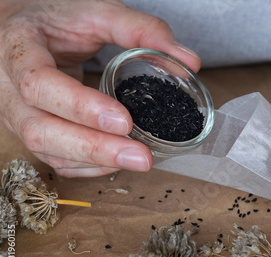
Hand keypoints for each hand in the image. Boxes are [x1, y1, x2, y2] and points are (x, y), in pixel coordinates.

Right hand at [0, 0, 199, 176]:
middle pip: (40, 129)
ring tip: (137, 160)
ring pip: (47, 150)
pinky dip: (87, 166)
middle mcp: (8, 88)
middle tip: (141, 156)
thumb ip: (143, 30)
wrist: (24, 29)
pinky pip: (54, 160)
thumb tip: (190, 62)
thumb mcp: (98, 12)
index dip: (80, 106)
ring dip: (95, 161)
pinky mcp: (33, 131)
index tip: (124, 120)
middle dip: (94, 147)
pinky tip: (116, 162)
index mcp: (18, 49)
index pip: (39, 84)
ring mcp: (16, 115)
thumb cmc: (59, 19)